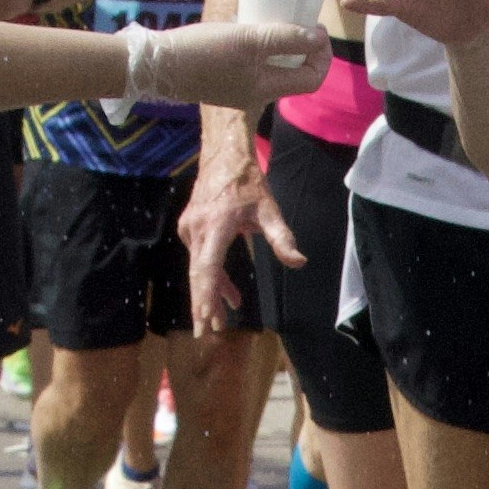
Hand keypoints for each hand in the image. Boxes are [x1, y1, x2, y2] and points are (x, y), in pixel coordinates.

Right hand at [127, 19, 331, 117]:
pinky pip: (253, 67)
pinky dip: (261, 51)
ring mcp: (237, 90)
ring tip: (279, 21)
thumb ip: (285, 39)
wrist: (155, 64)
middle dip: (304, 50)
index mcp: (265, 90)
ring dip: (283, 48)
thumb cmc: (203, 51)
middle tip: (301, 21)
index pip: (311, 80)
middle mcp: (255, 95)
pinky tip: (251, 29)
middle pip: (294, 75)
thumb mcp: (249, 39)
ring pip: (273, 70)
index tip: (318, 29)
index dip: (322, 56)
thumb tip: (318, 38)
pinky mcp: (222, 81)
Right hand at [177, 147, 270, 319]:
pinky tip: (229, 296)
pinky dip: (213, 278)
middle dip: (203, 305)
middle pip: (198, 275)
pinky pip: (200, 259)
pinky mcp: (190, 228)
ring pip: (199, 269)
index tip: (204, 317)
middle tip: (205, 334)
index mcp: (216, 225)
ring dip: (211, 294)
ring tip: (221, 321)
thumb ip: (281, 238)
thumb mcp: (269, 209)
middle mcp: (196, 229)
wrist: (223, 155)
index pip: (207, 267)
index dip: (206, 294)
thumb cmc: (248, 183)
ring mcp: (190, 228)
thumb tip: (298, 262)